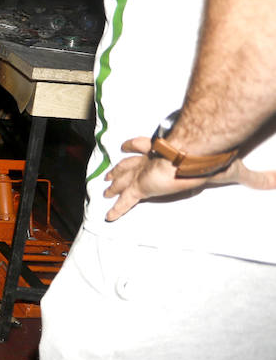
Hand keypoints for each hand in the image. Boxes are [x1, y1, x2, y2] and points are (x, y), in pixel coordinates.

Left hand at [102, 138, 275, 220]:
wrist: (197, 154)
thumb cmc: (212, 159)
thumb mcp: (235, 170)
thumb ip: (255, 178)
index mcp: (170, 152)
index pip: (150, 146)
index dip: (139, 145)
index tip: (128, 144)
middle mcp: (154, 159)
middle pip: (132, 161)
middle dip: (121, 166)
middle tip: (109, 173)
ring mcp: (145, 171)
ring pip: (123, 176)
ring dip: (114, 181)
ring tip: (104, 187)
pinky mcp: (142, 185)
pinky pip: (125, 199)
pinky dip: (117, 207)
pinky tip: (108, 216)